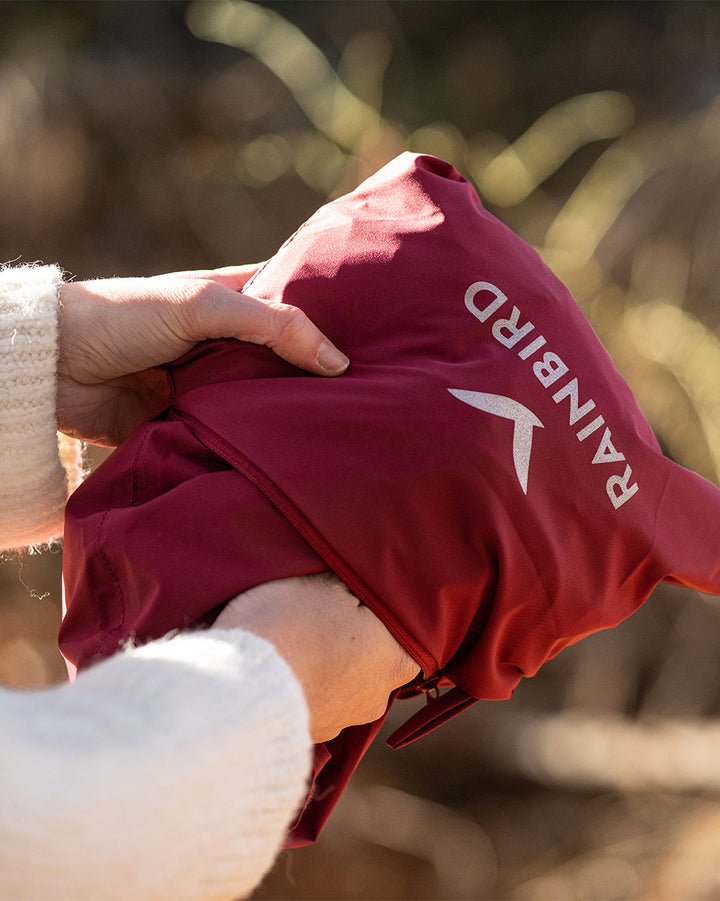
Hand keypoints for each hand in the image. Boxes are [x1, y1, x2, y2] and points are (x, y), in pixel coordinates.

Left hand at [56, 266, 348, 445]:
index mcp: (230, 303)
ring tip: (344, 428)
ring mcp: (206, 386)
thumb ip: (272, 325)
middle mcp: (224, 345)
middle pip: (282, 360)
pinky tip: (292, 455)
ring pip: (260, 402)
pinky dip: (254, 444)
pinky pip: (231, 435)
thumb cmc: (126, 317)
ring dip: (288, 414)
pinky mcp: (187, 423)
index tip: (375, 335)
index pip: (291, 306)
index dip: (329, 317)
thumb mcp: (204, 307)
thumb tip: (337, 361)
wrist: (54, 366)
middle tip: (369, 394)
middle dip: (316, 376)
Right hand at [213, 574, 419, 743]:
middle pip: (372, 650)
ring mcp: (343, 720)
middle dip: (351, 630)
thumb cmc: (288, 625)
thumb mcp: (323, 580)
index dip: (377, 600)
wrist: (236, 690)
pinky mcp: (310, 733)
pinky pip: (314, 696)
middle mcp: (379, 695)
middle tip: (319, 604)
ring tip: (293, 633)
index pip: (404, 623)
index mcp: (398, 657)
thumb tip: (358, 576)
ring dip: (325, 658)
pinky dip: (303, 680)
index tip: (353, 585)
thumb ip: (351, 579)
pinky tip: (282, 661)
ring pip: (343, 675)